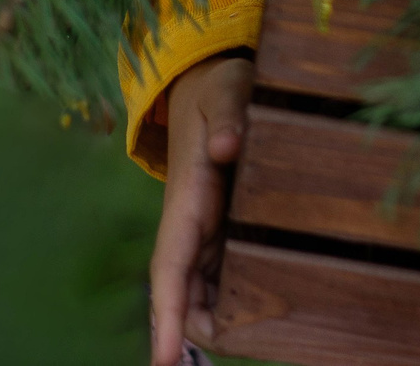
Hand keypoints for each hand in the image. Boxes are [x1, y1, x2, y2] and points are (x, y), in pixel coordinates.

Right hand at [148, 51, 253, 365]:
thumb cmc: (220, 86)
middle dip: (192, 332)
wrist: (210, 81)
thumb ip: (229, 114)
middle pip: (184, 292)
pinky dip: (230, 301)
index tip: (163, 361)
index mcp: (188, 199)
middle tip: (224, 360)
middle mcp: (192, 223)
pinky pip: (221, 272)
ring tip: (243, 351)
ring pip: (202, 288)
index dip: (166, 314)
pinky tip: (256, 323)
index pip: (170, 266)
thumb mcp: (228, 88)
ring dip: (213, 322)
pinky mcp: (223, 226)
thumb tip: (226, 146)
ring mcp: (206, 229)